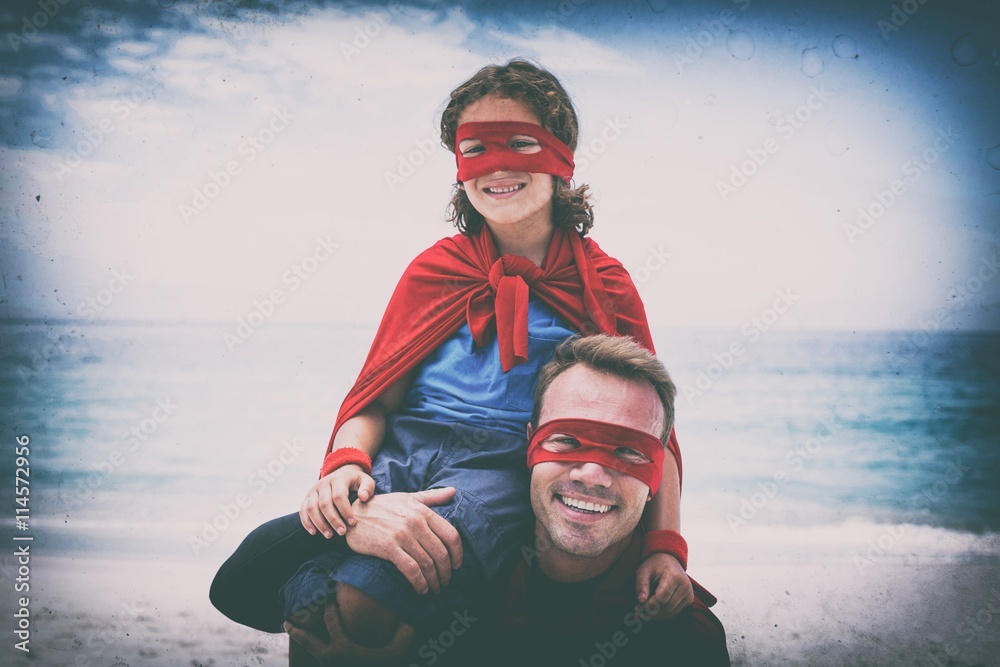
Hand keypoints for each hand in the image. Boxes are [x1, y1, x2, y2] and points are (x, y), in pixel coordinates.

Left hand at [285, 602, 414, 665]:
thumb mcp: (400, 650)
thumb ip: (405, 629)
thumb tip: (412, 609)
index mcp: (343, 648)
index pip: (330, 619)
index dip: (328, 604)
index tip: (328, 591)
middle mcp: (330, 659)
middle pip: (308, 640)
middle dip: (298, 627)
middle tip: (289, 618)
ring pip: (309, 652)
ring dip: (299, 640)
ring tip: (289, 626)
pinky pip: (316, 660)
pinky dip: (310, 652)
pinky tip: (310, 650)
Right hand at [300, 464, 376, 537]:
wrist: (342, 475)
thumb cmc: (355, 482)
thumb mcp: (365, 481)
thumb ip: (367, 488)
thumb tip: (363, 497)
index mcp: (338, 479)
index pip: (339, 496)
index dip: (345, 510)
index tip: (353, 523)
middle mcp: (323, 484)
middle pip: (324, 504)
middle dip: (333, 520)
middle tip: (342, 532)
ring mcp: (313, 490)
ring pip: (311, 508)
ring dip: (319, 523)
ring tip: (329, 535)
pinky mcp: (307, 497)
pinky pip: (303, 510)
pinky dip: (307, 522)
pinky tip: (314, 532)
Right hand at [346, 487, 462, 594]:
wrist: (352, 514)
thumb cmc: (383, 507)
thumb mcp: (408, 498)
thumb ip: (432, 496)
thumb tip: (453, 491)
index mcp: (423, 511)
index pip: (451, 535)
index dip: (458, 554)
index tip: (457, 566)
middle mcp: (415, 522)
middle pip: (441, 553)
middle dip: (447, 572)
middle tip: (446, 582)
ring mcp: (402, 534)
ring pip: (428, 563)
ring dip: (434, 581)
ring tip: (435, 589)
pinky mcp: (388, 547)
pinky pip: (411, 569)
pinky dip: (420, 583)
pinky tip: (421, 589)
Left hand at [635, 552, 693, 618]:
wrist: (669, 560)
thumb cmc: (654, 566)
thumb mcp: (643, 571)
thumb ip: (641, 585)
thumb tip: (641, 601)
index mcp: (674, 576)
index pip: (663, 596)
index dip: (651, 604)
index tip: (639, 607)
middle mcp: (684, 586)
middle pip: (667, 607)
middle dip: (652, 612)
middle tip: (639, 611)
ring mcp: (689, 593)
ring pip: (671, 613)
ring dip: (657, 615)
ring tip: (645, 609)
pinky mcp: (689, 600)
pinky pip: (675, 612)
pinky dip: (664, 614)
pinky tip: (655, 608)